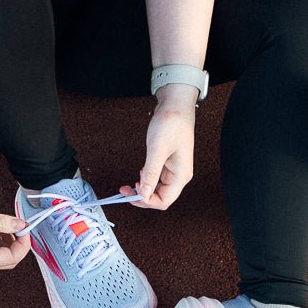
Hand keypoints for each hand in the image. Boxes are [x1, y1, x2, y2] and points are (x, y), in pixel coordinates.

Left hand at [125, 88, 195, 208]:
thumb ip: (151, 173)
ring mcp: (174, 170)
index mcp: (181, 175)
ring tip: (131, 183)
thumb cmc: (172, 123)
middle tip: (126, 191)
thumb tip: (144, 193)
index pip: (164, 201)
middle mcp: (179, 176)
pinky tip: (140, 174)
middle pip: (161, 197)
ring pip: (158, 189)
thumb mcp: (157, 149)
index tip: (132, 195)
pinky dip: (146, 180)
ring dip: (144, 189)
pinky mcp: (169, 164)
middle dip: (143, 197)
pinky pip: (157, 179)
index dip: (147, 201)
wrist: (176, 106)